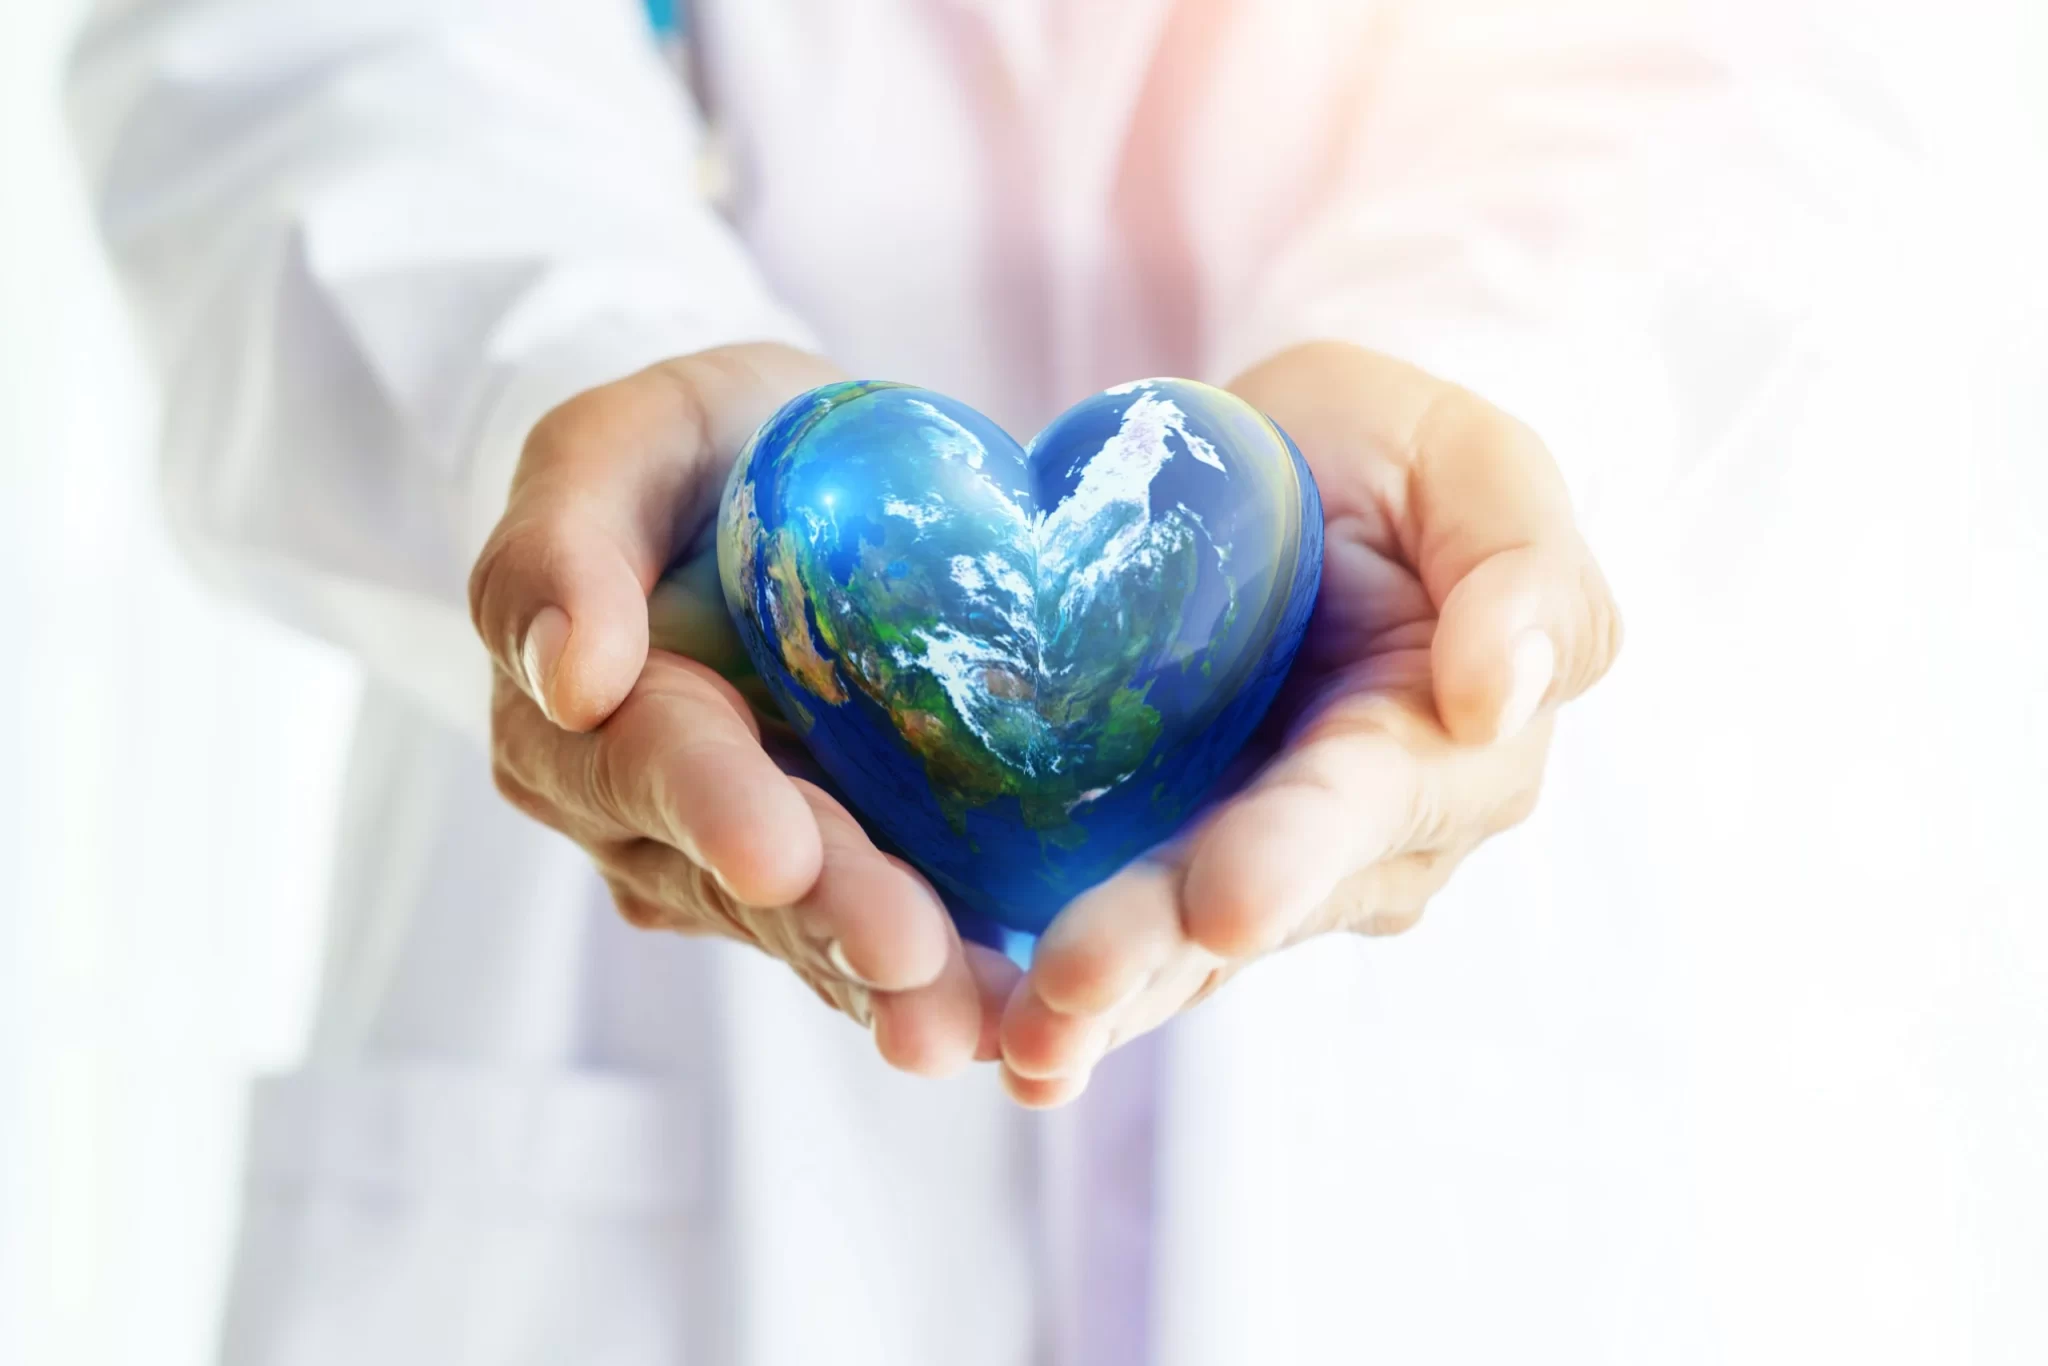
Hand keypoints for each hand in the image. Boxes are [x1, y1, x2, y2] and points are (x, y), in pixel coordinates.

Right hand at [470, 344, 1010, 1075]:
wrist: (770, 495)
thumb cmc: (691, 456)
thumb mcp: (619, 445)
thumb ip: (563, 541)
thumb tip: (570, 675)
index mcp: (581, 719)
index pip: (649, 760)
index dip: (714, 805)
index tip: (781, 852)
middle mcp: (646, 822)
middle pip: (741, 876)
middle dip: (827, 917)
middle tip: (906, 959)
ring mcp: (735, 869)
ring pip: (811, 934)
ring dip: (885, 982)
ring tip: (960, 1023)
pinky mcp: (828, 887)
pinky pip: (873, 948)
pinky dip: (943, 985)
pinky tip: (1007, 1022)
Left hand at [996, 342, 1623, 1104]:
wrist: (1291, 475)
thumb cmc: (1396, 460)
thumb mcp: (1476, 464)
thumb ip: (1518, 570)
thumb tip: (1498, 697)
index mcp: (1445, 748)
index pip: (1366, 804)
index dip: (1294, 853)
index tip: (1223, 903)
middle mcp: (1363, 843)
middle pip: (1253, 902)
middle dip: (1161, 950)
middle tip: (1068, 991)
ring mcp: (1262, 866)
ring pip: (1181, 949)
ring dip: (1100, 1003)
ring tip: (1019, 1048)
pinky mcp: (1172, 866)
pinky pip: (1125, 940)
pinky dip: (1058, 995)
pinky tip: (987, 1039)